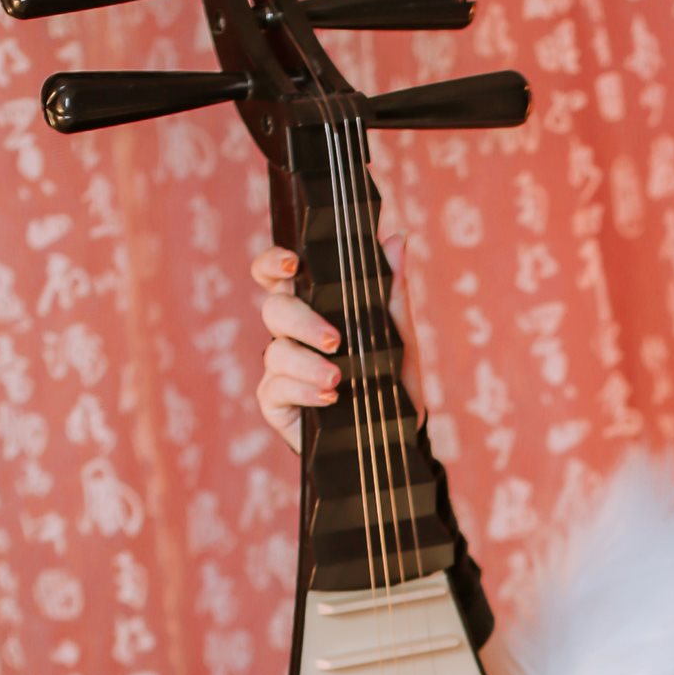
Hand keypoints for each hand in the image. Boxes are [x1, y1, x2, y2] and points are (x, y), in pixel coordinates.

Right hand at [253, 234, 423, 451]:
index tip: (294, 263)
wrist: (398, 437)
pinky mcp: (277, 403)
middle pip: (274, 310)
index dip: (273, 263)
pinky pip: (276, 390)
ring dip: (306, 364)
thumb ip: (393, 290)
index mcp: (313, 308)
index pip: (277, 275)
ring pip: (275, 353)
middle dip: (301, 321)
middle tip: (334, 339)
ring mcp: (281, 369)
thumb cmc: (393, 380)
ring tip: (337, 379)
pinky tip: (328, 398)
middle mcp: (291, 335)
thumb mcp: (399, 335)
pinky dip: (303, 391)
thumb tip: (397, 238)